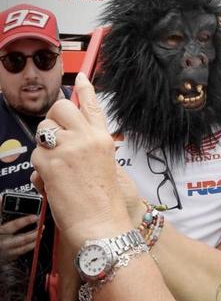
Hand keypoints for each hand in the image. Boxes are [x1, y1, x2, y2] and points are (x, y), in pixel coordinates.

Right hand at [0, 211, 38, 262]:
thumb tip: (1, 198)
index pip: (13, 226)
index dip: (25, 221)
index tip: (35, 217)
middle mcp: (2, 243)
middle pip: (21, 239)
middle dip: (34, 233)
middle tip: (41, 227)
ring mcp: (5, 252)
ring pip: (23, 249)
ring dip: (34, 241)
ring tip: (40, 234)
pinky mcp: (7, 258)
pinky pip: (20, 254)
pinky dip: (28, 248)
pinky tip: (33, 243)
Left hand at [31, 73, 132, 248]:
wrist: (101, 223)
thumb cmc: (104, 200)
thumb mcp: (105, 166)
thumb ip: (89, 148)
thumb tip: (65, 140)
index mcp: (102, 139)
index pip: (93, 106)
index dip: (85, 90)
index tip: (82, 77)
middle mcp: (86, 138)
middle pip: (61, 107)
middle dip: (52, 119)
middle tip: (54, 138)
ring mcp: (68, 148)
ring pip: (43, 130)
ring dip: (44, 147)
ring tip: (57, 168)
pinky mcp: (51, 162)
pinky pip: (36, 156)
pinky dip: (40, 170)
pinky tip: (54, 183)